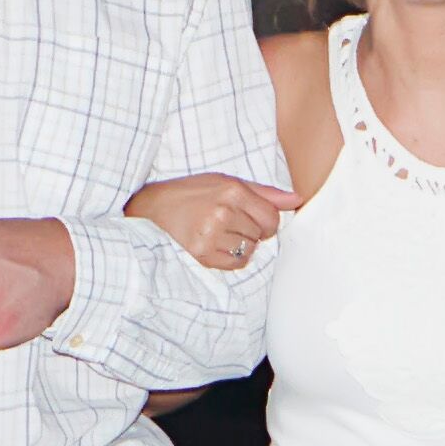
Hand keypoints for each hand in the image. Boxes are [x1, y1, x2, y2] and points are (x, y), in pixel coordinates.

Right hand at [123, 172, 295, 272]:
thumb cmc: (188, 194)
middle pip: (261, 235)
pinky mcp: (202, 254)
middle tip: (225, 223)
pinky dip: (230, 258)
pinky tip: (213, 246)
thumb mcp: (222, 182)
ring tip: (216, 233)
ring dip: (239, 246)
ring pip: (249, 250)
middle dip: (249, 232)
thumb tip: (297, 199)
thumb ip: (263, 193)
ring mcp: (212, 234)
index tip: (249, 218)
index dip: (265, 221)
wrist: (147, 210)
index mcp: (231, 190)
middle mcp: (223, 212)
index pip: (271, 217)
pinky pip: (235, 263)